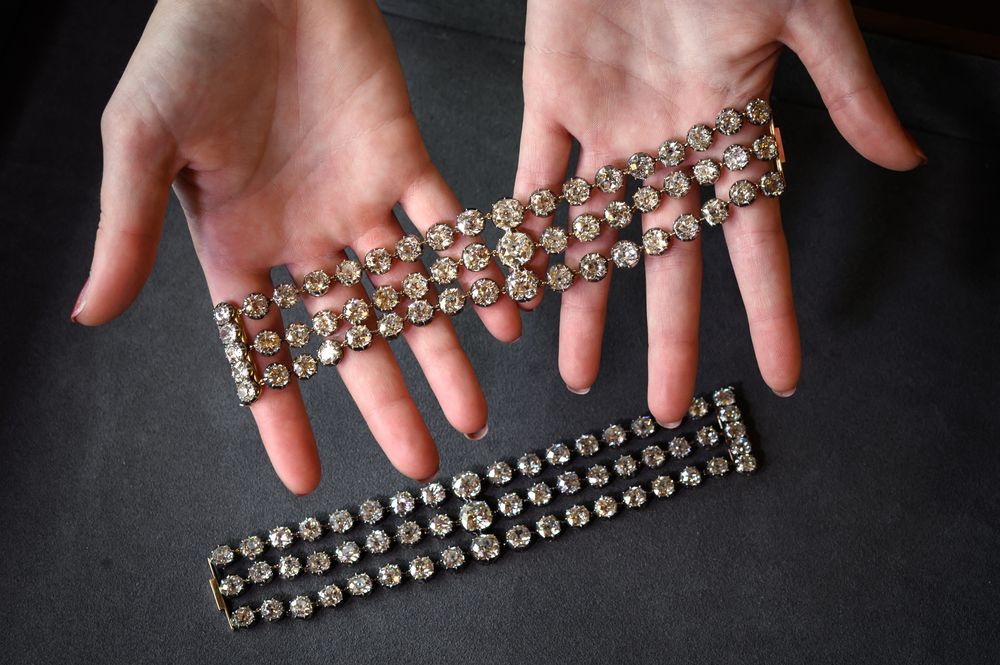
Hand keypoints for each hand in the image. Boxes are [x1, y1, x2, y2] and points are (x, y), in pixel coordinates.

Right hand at [73, 0, 521, 493]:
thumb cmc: (188, 49)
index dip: (285, 416)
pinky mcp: (405, 159)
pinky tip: (501, 318)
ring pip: (409, 295)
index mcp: (238, 246)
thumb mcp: (142, 142)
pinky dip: (475, 270)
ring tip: (473, 416)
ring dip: (443, 354)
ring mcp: (359, 202)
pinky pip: (449, 227)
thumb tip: (88, 315)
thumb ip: (127, 229)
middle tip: (423, 464)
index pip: (264, 350)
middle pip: (353, 339)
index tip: (309, 478)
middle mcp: (304, 238)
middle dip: (387, 402)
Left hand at [515, 0, 922, 422]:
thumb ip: (845, 86)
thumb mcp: (802, 12)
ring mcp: (607, 127)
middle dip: (666, 334)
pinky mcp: (550, 97)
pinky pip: (531, 178)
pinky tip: (514, 288)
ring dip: (584, 304)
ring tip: (574, 371)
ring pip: (593, 235)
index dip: (767, 309)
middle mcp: (667, 144)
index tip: (780, 374)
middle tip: (662, 405)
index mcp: (730, 127)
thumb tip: (906, 158)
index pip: (754, 240)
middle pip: (668, 260)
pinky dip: (521, 231)